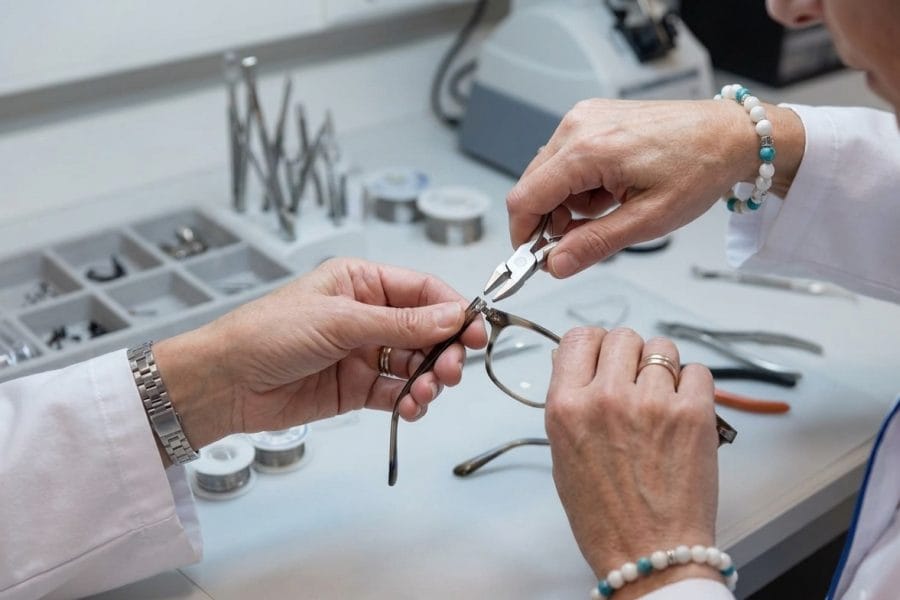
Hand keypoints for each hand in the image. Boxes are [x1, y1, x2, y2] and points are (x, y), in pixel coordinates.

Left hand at [154, 258, 486, 454]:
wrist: (225, 383)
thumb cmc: (267, 333)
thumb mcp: (339, 321)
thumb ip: (400, 323)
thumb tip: (451, 316)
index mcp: (362, 283)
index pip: (423, 291)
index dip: (452, 310)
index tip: (475, 331)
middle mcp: (368, 316)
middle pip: (427, 331)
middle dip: (445, 350)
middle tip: (452, 369)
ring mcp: (364, 353)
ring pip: (416, 364)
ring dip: (429, 379)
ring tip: (426, 392)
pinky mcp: (357, 388)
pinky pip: (397, 393)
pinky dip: (410, 402)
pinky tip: (411, 407)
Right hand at [507, 99, 804, 277]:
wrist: (730, 135)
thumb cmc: (700, 168)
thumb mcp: (648, 220)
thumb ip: (594, 244)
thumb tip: (555, 265)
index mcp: (588, 149)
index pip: (525, 198)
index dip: (523, 235)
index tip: (533, 259)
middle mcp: (579, 126)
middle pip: (532, 186)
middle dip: (550, 221)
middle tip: (584, 238)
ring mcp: (584, 118)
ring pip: (548, 175)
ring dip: (568, 202)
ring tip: (611, 207)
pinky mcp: (592, 117)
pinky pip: (566, 159)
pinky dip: (580, 183)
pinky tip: (611, 189)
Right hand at [545, 327, 719, 596]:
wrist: (649, 553)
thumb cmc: (604, 514)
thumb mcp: (563, 454)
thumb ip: (569, 402)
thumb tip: (579, 363)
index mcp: (566, 407)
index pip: (578, 338)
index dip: (593, 345)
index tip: (602, 357)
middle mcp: (606, 398)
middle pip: (622, 336)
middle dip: (628, 355)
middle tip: (634, 381)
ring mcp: (652, 403)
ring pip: (662, 348)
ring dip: (662, 368)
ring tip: (660, 400)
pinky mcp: (693, 414)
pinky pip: (697, 370)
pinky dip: (692, 385)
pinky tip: (682, 411)